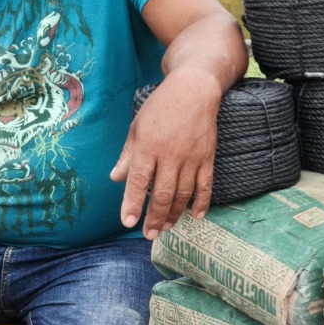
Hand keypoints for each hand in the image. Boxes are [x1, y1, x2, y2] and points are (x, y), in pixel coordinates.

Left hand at [113, 70, 222, 239]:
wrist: (194, 90)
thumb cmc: (161, 107)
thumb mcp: (137, 127)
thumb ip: (128, 155)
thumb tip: (116, 178)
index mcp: (149, 146)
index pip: (139, 181)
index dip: (133, 204)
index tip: (129, 222)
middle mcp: (171, 154)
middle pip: (163, 194)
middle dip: (154, 217)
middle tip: (149, 235)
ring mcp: (192, 157)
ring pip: (183, 194)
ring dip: (174, 214)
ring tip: (165, 228)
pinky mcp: (207, 157)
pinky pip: (205, 185)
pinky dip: (201, 203)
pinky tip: (195, 217)